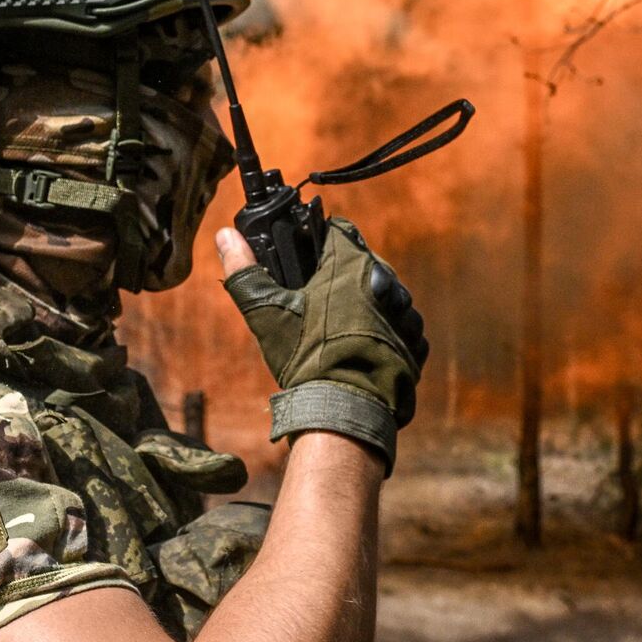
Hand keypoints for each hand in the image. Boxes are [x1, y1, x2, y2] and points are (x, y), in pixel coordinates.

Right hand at [216, 219, 425, 472]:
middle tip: (318, 304)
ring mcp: (406, 313)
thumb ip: (245, 270)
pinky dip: (385, 334)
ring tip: (340, 332)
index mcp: (351, 265)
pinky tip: (362, 350)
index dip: (321, 243)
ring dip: (367, 305)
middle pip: (363, 263)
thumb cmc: (305, 359)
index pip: (339, 232)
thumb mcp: (266, 312)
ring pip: (384, 294)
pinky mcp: (417, 342)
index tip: (309, 262)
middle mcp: (387, 281)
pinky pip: (400, 326)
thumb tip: (224, 235)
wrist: (344, 410)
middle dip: (343, 277)